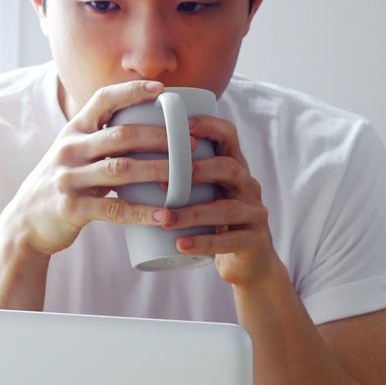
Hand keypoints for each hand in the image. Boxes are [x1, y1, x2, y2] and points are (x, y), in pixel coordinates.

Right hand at [2, 80, 181, 255]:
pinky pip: (114, 209)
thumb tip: (153, 127)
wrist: (25, 222)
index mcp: (73, 131)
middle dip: (160, 137)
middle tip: (192, 142)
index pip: (102, 100)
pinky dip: (142, 213)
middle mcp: (70, 149)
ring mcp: (69, 178)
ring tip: (187, 177)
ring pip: (121, 169)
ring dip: (158, 171)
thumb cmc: (64, 184)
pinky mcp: (71, 207)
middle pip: (121, 135)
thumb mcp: (75, 154)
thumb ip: (103, 140)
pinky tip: (165, 216)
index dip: (131, 91)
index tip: (161, 89)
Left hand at [162, 114, 285, 285]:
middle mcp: (249, 185)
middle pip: (229, 167)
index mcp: (235, 167)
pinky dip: (203, 242)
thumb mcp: (206, 192)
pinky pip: (230, 240)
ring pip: (227, 208)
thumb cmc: (215, 220)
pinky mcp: (254, 240)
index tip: (182, 124)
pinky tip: (180, 245)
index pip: (228, 135)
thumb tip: (130, 154)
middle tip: (163, 182)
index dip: (208, 126)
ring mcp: (255, 213)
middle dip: (197, 171)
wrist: (248, 260)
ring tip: (166, 220)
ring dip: (193, 213)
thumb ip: (182, 174)